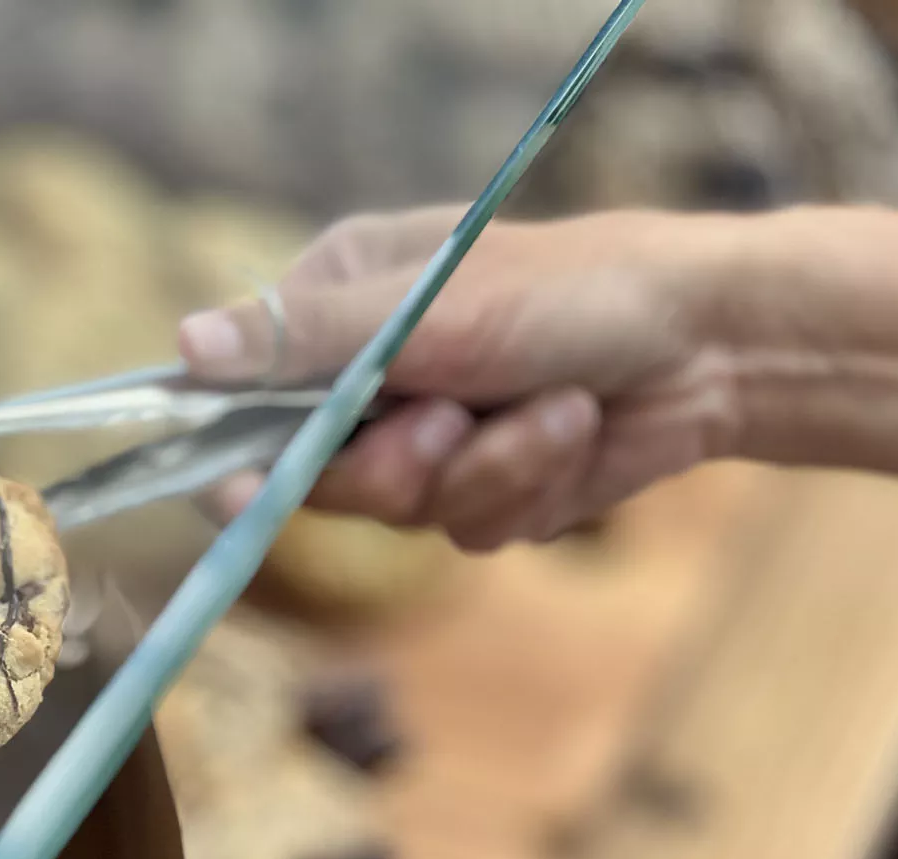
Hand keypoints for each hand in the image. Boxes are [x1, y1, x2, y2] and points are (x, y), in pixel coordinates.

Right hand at [184, 207, 747, 549]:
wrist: (713, 345)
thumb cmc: (575, 291)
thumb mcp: (429, 311)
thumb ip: (307, 340)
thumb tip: (184, 346)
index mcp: (337, 307)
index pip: (239, 393)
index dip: (230, 449)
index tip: (232, 489)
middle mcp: (368, 376)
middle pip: (313, 475)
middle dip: (393, 463)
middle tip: (447, 422)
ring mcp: (424, 438)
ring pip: (398, 512)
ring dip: (485, 468)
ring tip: (552, 410)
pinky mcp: (481, 490)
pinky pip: (468, 528)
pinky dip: (526, 488)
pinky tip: (573, 436)